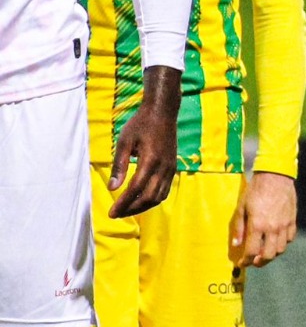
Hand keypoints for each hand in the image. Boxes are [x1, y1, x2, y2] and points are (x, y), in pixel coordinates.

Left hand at [109, 67, 180, 217]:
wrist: (163, 112)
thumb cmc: (140, 124)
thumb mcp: (124, 141)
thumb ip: (119, 166)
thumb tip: (112, 188)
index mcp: (151, 160)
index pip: (135, 188)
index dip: (123, 203)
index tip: (111, 213)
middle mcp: (163, 167)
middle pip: (148, 197)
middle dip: (131, 209)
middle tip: (116, 214)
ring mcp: (170, 168)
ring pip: (158, 197)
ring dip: (142, 206)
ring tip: (127, 209)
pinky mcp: (172, 168)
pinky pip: (164, 190)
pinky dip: (152, 199)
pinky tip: (141, 200)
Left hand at [230, 171, 297, 267]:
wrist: (276, 176)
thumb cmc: (256, 190)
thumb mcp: (241, 207)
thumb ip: (239, 228)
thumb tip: (236, 244)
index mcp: (257, 225)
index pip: (251, 252)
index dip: (246, 261)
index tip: (242, 263)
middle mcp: (272, 228)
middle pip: (268, 255)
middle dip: (259, 262)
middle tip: (254, 261)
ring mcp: (284, 225)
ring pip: (280, 249)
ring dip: (271, 254)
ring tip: (264, 252)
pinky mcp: (292, 220)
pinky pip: (290, 238)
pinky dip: (283, 243)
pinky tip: (276, 240)